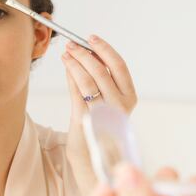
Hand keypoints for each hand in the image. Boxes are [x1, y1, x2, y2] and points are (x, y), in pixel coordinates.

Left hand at [61, 35, 136, 195]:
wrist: (93, 157)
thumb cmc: (101, 125)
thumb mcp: (107, 100)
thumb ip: (101, 79)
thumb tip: (87, 52)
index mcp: (130, 97)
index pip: (119, 66)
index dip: (105, 49)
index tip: (91, 38)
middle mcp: (120, 105)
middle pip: (102, 71)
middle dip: (85, 53)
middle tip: (72, 44)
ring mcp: (104, 114)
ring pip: (88, 80)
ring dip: (75, 62)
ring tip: (66, 53)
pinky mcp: (87, 120)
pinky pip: (76, 92)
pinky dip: (70, 75)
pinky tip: (66, 67)